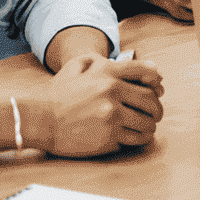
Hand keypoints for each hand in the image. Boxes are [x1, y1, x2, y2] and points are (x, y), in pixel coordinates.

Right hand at [35, 52, 164, 156]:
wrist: (40, 120)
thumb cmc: (58, 93)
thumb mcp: (77, 65)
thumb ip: (101, 60)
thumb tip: (129, 63)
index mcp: (108, 73)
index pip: (146, 72)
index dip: (156, 80)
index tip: (158, 87)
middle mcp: (113, 93)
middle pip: (151, 100)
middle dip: (157, 108)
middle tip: (156, 113)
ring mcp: (112, 116)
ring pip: (146, 122)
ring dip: (150, 125)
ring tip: (148, 127)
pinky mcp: (108, 138)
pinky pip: (135, 139)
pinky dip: (140, 138)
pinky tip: (137, 137)